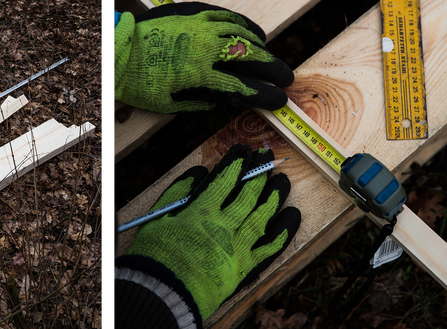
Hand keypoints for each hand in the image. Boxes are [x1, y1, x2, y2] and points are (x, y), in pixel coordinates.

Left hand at [112, 2, 292, 112]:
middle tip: (286, 78)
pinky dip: (246, 26)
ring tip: (269, 57)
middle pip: (252, 58)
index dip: (266, 96)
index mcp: (200, 76)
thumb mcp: (172, 104)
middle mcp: (206, 49)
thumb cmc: (143, 83)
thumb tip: (231, 99)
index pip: (244, 88)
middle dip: (274, 70)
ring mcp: (202, 27)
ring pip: (244, 35)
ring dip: (262, 48)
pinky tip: (254, 33)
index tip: (279, 101)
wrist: (120, 51)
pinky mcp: (196, 12)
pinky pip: (229, 17)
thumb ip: (205, 101)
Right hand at [126, 145, 300, 320]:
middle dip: (258, 174)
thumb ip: (178, 193)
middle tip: (267, 159)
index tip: (245, 153)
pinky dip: (281, 233)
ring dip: (274, 198)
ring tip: (283, 182)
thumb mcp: (158, 218)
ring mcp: (237, 249)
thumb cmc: (155, 256)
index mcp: (202, 213)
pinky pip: (268, 250)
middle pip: (247, 196)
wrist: (163, 294)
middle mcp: (224, 227)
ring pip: (262, 218)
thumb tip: (198, 174)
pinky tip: (291, 218)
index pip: (225, 182)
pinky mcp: (243, 269)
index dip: (236, 164)